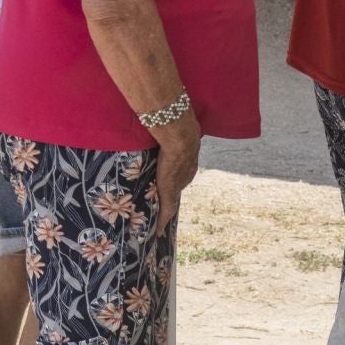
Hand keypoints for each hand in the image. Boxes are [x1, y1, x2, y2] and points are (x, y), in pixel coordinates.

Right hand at [151, 116, 201, 233]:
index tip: (168, 184)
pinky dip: (163, 220)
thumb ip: (165, 126)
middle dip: (169, 196)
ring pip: (171, 200)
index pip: (180, 174)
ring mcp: (178, 184)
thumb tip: (158, 113)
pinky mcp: (170, 191)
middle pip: (176, 189)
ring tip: (158, 220)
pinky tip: (159, 230)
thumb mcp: (171, 127)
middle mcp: (185, 175)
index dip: (173, 180)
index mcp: (186, 162)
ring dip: (165, 209)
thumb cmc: (173, 125)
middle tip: (161, 206)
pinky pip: (166, 210)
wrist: (179, 133)